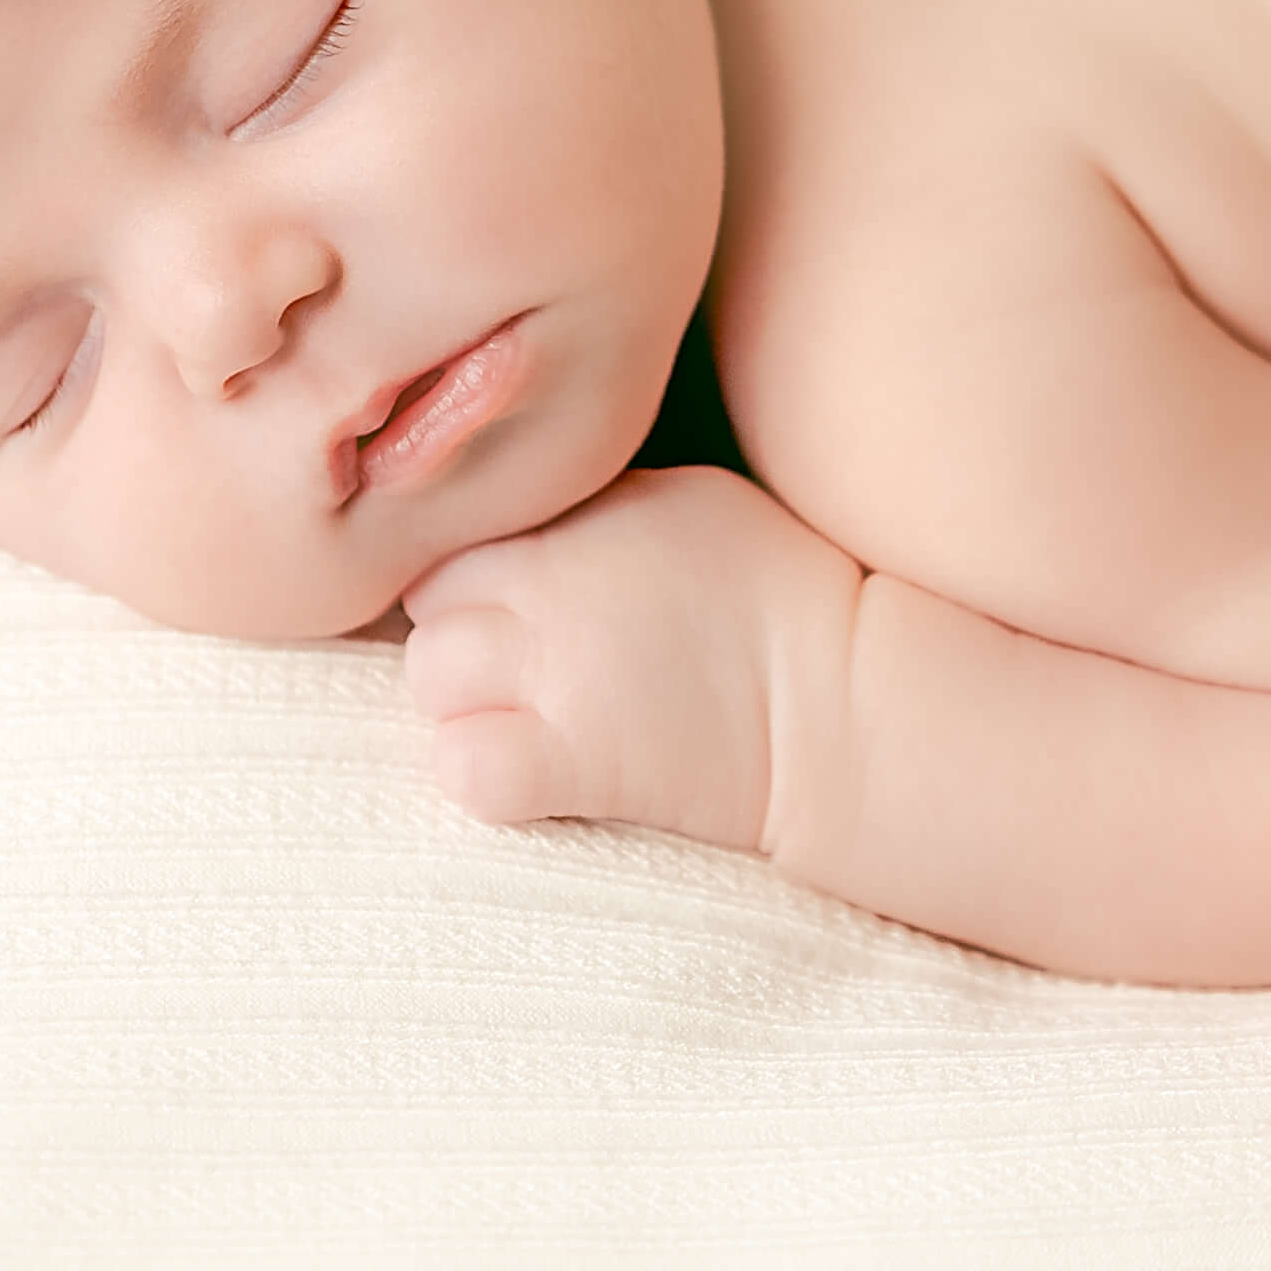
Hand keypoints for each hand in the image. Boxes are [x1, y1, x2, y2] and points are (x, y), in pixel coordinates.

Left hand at [397, 466, 834, 848]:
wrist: (844, 699)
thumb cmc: (779, 590)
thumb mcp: (684, 499)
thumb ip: (588, 501)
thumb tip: (524, 512)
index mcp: (579, 521)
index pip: (450, 537)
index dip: (469, 576)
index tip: (509, 603)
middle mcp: (554, 592)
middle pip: (427, 609)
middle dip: (460, 636)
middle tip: (518, 665)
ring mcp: (558, 680)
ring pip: (428, 683)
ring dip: (462, 702)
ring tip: (524, 714)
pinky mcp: (575, 764)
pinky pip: (463, 769)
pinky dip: (479, 772)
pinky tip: (529, 768)